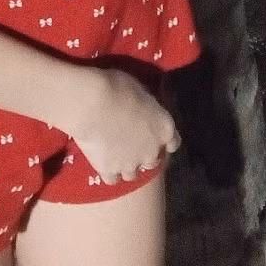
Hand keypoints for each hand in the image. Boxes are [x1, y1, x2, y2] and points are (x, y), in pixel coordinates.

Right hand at [61, 67, 180, 185]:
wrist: (92, 105)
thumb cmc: (117, 87)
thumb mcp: (140, 90)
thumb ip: (145, 106)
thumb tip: (142, 107)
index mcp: (164, 128)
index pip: (174, 142)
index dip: (164, 139)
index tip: (153, 133)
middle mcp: (152, 151)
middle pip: (152, 161)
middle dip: (143, 154)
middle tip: (129, 142)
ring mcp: (131, 164)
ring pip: (132, 174)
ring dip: (125, 165)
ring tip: (113, 154)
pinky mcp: (109, 170)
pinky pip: (111, 179)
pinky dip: (108, 171)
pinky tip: (100, 161)